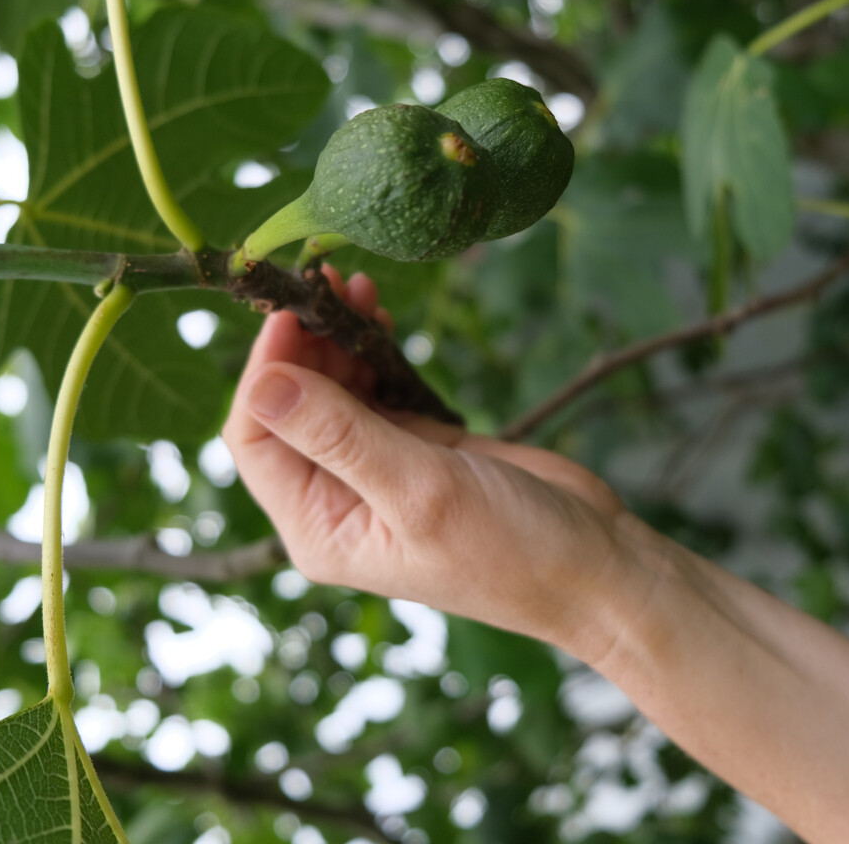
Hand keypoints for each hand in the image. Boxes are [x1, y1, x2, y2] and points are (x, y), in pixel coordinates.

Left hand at [222, 268, 642, 660]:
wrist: (594, 566)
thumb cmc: (510, 550)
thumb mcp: (420, 490)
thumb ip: (340, 435)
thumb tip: (263, 384)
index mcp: (319, 528)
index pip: (254, 441)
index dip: (264, 372)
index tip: (290, 312)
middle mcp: (336, 501)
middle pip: (288, 408)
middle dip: (299, 344)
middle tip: (324, 283)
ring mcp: (376, 471)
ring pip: (331, 391)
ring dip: (335, 339)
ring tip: (352, 286)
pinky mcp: (418, 447)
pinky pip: (375, 389)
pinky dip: (372, 352)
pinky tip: (377, 317)